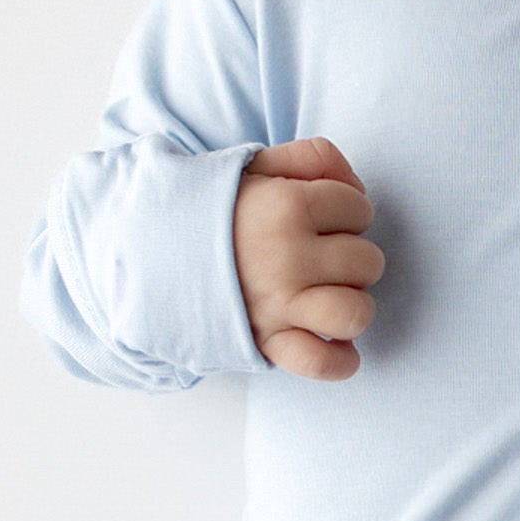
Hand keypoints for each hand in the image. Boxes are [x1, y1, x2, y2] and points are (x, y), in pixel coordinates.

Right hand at [234, 137, 383, 379]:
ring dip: (352, 306)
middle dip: (352, 256)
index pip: (359, 208)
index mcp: (287, 207)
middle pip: (367, 261)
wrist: (152, 250)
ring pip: (354, 312)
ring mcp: (278, 305)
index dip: (346, 210)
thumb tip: (356, 184)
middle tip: (320, 255)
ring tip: (331, 296)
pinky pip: (322, 362)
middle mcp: (287, 258)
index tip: (320, 216)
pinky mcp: (267, 341)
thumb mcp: (257, 165)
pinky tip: (338, 345)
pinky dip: (339, 361)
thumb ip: (312, 157)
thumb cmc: (214, 209)